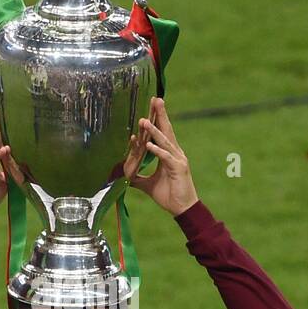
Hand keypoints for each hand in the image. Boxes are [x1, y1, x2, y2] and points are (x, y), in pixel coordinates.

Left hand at [122, 97, 198, 216]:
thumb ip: (138, 178)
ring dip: (154, 131)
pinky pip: (166, 157)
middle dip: (160, 115)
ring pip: (164, 141)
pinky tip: (149, 144)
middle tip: (155, 99)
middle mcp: (175, 153)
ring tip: (144, 121)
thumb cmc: (169, 195)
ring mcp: (178, 160)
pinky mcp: (179, 169)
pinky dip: (157, 151)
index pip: (162, 134)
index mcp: (169, 155)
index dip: (155, 121)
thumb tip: (125, 175)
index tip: (148, 110)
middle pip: (167, 130)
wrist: (182, 209)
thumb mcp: (148, 185)